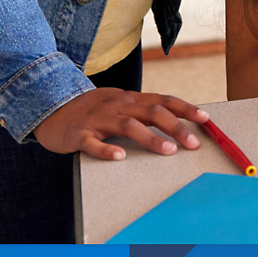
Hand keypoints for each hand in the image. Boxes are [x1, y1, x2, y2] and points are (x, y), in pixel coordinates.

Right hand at [34, 87, 210, 159]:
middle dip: (176, 127)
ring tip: (168, 151)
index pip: (164, 101)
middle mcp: (118, 105)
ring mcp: (98, 118)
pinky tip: (119, 157)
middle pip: (152, 112)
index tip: (206, 119)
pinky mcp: (78, 134)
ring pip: (128, 125)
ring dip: (150, 138)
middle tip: (193, 144)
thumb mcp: (121, 105)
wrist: (50, 107)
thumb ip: (144, 111)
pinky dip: (106, 149)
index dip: (186, 109)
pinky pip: (93, 142)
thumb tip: (178, 122)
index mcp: (131, 99)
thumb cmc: (94, 110)